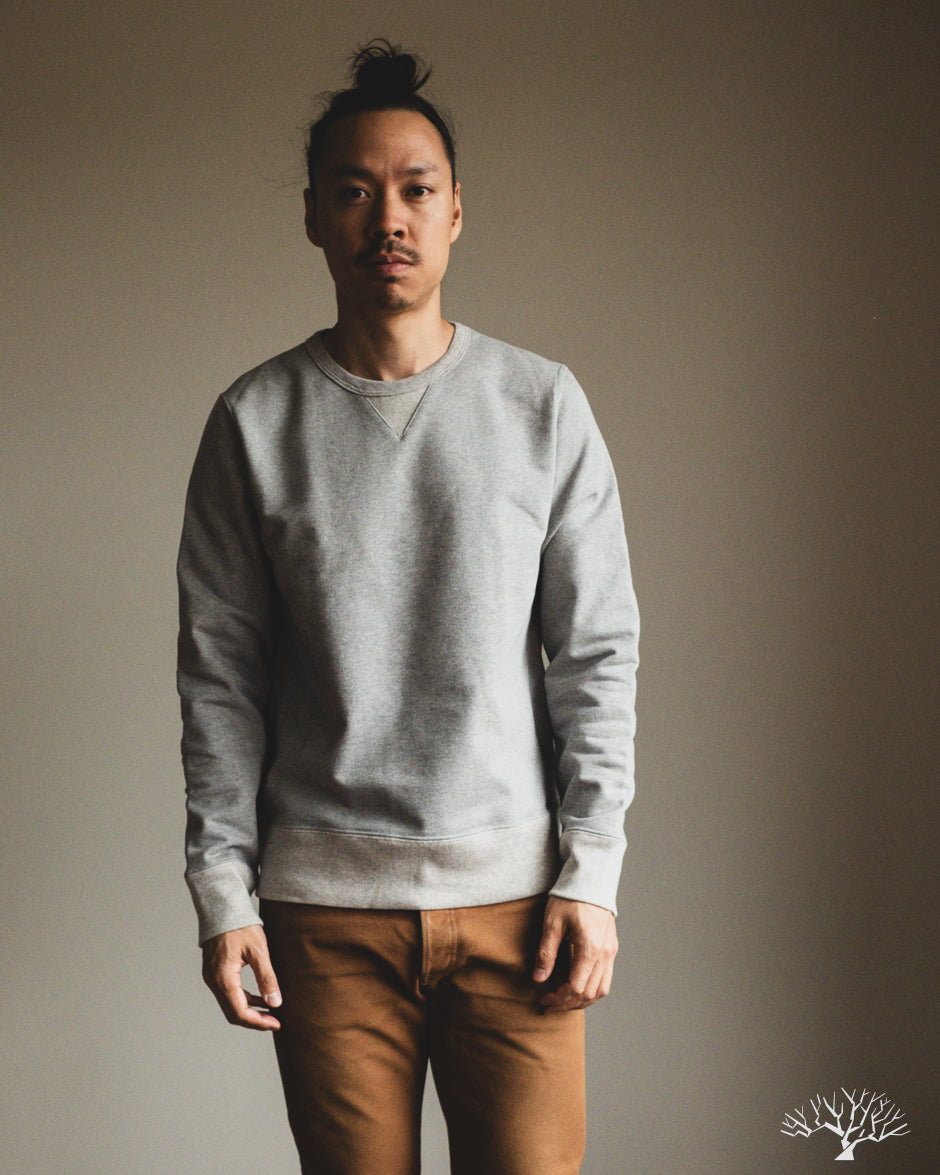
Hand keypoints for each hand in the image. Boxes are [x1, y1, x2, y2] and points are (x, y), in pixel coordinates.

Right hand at [201, 924, 281, 1030]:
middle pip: (233, 1013)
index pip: (240, 1012)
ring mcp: (212, 977)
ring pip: (230, 1004)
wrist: (222, 908)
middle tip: (275, 1022)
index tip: (277, 1024)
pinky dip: (244, 999)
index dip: (259, 1022)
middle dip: (254, 1020)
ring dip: (249, 1010)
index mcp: (224, 978)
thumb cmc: (240, 925)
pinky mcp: (214, 972)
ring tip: (271, 1011)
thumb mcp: (259, 950)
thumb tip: (275, 1003)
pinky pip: (228, 993)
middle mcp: (214, 982)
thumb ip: (267, 978)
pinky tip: (259, 997)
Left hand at [533, 896, 617, 1011]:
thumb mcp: (552, 923)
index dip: (559, 999)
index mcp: (590, 949)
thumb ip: (546, 953)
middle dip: (568, 1004)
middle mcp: (605, 954)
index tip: (544, 999)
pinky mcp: (611, 948)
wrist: (589, 879)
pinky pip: (605, 978)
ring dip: (582, 1001)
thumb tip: (539, 979)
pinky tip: (576, 987)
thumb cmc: (569, 898)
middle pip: (590, 994)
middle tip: (549, 1004)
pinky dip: (592, 989)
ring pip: (601, 990)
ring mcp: (610, 952)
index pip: (576, 988)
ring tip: (562, 1001)